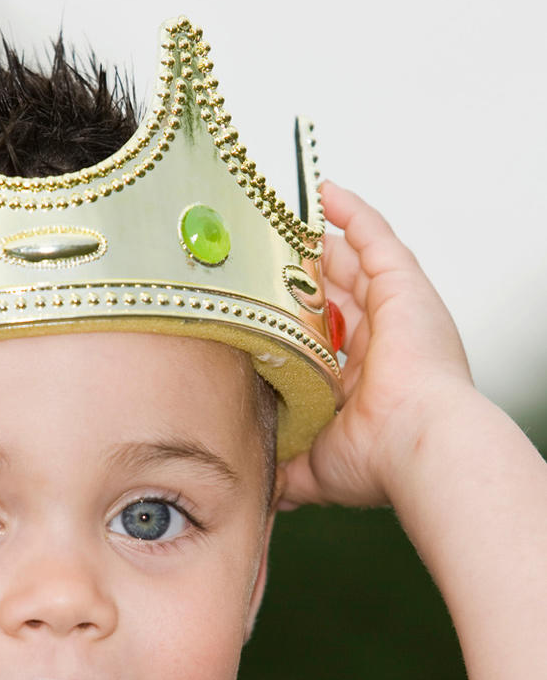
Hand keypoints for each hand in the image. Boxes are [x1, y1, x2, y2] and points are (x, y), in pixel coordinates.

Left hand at [280, 182, 472, 508]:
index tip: (263, 308)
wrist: (416, 447)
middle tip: (266, 259)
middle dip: (304, 276)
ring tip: (284, 222)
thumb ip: (287, 468)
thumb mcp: (314, 468)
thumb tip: (263, 486)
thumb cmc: (374, 462)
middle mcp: (382, 344)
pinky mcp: (405, 288)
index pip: (325, 339)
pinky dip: (353, 214)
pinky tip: (325, 194)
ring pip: (353, 264)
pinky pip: (376, 238)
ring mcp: (396, 312)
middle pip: (336, 295)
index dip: (297, 320)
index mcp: (364, 381)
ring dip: (321, 242)